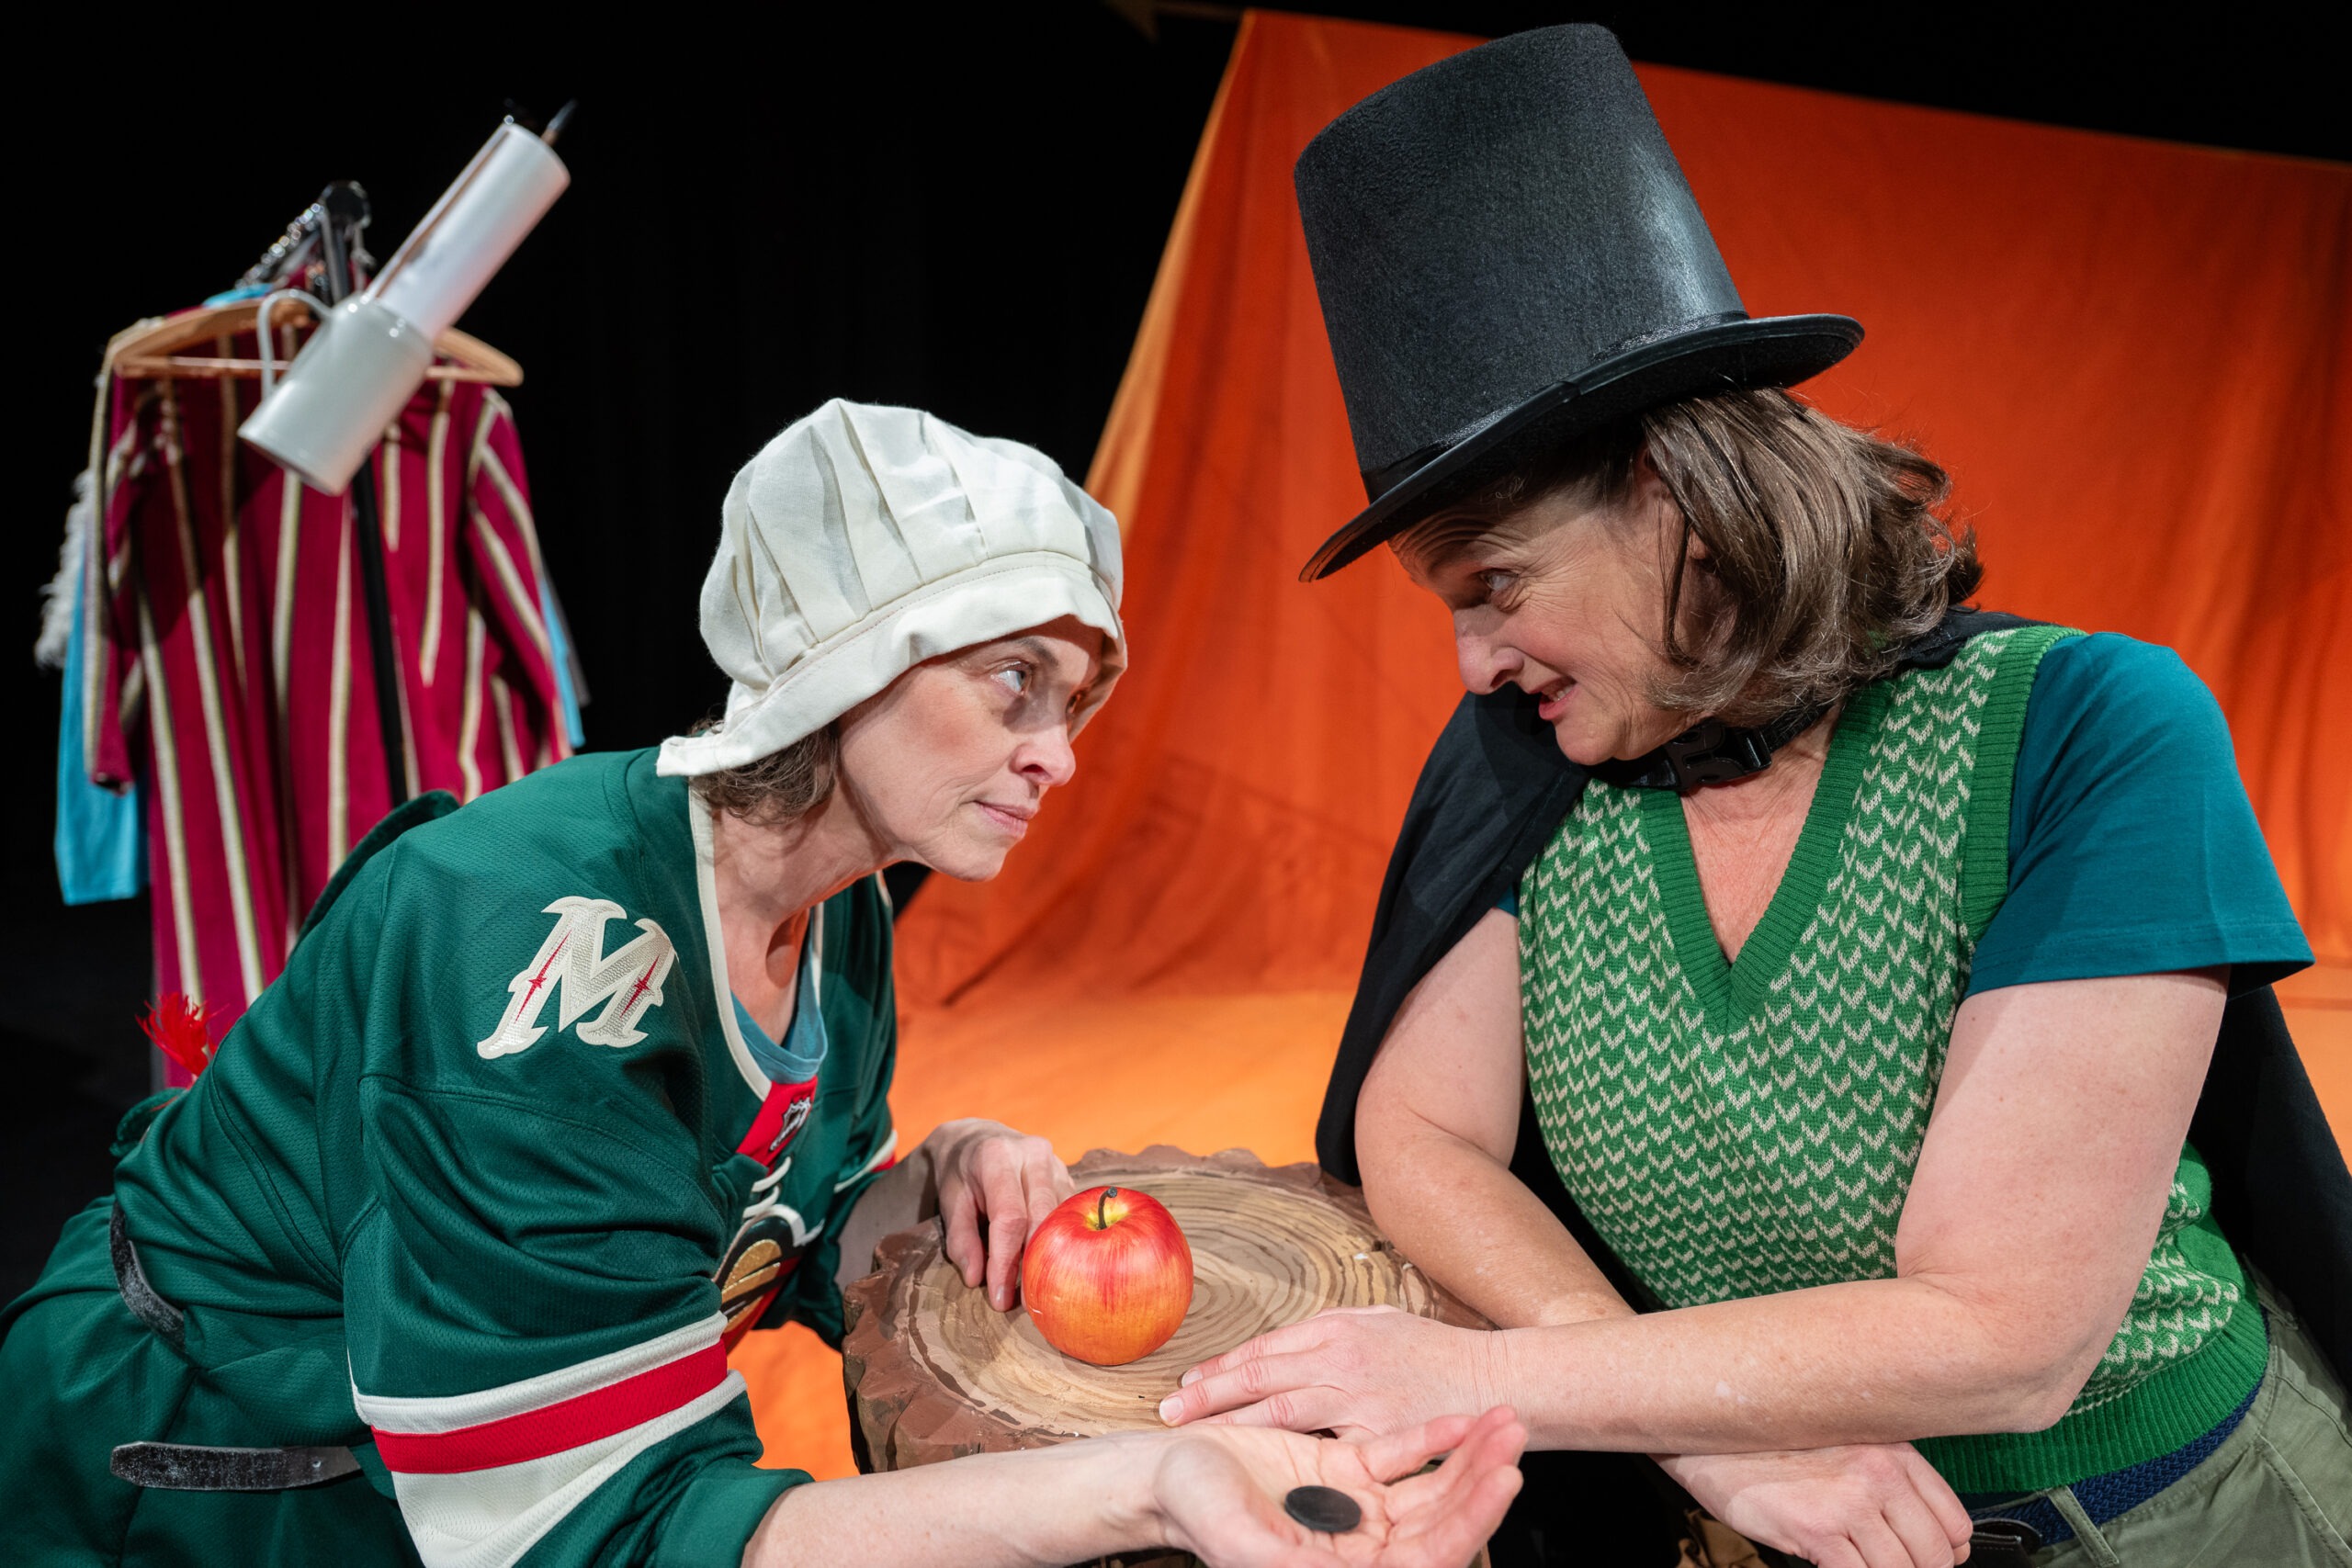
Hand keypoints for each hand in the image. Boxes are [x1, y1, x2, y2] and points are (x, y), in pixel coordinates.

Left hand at [929, 1118, 1071, 1310]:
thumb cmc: (961, 1173)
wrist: (979, 1138)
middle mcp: (1033, 1155)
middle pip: (1042, 1218)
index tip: (1000, 1298)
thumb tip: (977, 1279)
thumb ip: (961, 1239)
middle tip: (1020, 1302)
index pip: (1010, 1217)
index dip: (1006, 1261)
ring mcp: (1056, 1163)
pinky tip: (1051, 1265)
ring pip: (1062, 1218)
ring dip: (1050, 1256)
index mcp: (998, 1157)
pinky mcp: (1068, 1175)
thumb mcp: (950, 1201)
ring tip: (1036, 1288)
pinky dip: (1061, 1241)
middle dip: (1032, 1264)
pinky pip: (1070, 1214)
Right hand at [1153, 1409, 1525, 1567]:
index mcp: (1346, 1566)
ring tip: (1505, 1421)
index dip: (1470, 1519)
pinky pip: (1400, 1454)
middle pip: (1441, 1518)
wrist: (1166, 1473)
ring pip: (1429, 1485)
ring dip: (1468, 1455)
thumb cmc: (1195, 1509)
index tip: (1504, 1482)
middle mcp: (1362, 1543)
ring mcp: (1358, 1504)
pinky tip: (1463, 1419)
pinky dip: (1432, 1436)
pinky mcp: (1346, 1467)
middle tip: (1516, 1440)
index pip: (1428, 1553)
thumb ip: (1294, 1562)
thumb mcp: (1242, 1542)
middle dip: (1483, 1480)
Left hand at [1159, 1306, 1504, 1441]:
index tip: (1187, 1382)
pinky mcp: (1375, 1435)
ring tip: (1197, 1436)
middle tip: (1169, 1411)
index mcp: (1337, 1329)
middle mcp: (1340, 1358)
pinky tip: (1261, 1467)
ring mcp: (1357, 1397)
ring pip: (1279, 1411)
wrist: (1493, 1380)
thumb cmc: (1436, 1352)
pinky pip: (1323, 1447)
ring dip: (1233, 1422)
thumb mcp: (1379, 1323)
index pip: (1263, 1349)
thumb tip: (1289, 1346)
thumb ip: (1331, 1333)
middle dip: (1209, 1395)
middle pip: (1259, 1376)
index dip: (1221, 1367)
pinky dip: (1288, 1454)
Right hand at [1658, 1444, 1973, 1567]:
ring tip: (1858, 1560)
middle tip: (1889, 1565)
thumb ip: (1887, 1481)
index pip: (1955, 1522)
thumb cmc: (1770, 1446)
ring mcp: (1849, 1502)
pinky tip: (1832, 1563)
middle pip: (1935, 1554)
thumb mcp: (1843, 1445)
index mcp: (1895, 1451)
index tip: (1927, 1559)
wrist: (1709, 1441)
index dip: (1946, 1552)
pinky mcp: (1817, 1529)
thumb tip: (1923, 1534)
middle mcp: (1879, 1474)